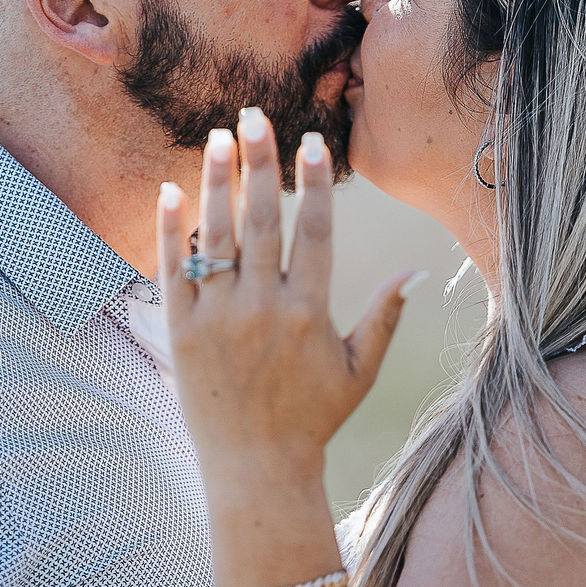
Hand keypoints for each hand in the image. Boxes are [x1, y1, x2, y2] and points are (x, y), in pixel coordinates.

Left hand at [157, 108, 419, 485]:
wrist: (255, 470)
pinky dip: (170, 230)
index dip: (313, 183)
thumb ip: (384, 318)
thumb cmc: (314, 420)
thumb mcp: (359, 372)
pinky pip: (172, 271)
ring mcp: (217, 319)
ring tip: (216, 138)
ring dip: (216, 182)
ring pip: (215, 236)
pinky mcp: (180, 333)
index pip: (314, 231)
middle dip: (259, 162)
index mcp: (310, 312)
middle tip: (254, 116)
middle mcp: (262, 309)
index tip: (312, 142)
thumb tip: (415, 272)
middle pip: (262, 220)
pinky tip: (170, 190)